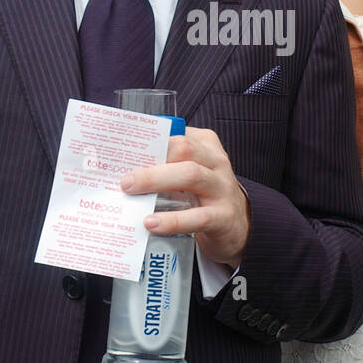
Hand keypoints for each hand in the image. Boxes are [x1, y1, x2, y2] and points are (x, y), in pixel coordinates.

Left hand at [120, 128, 250, 268]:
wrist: (239, 226)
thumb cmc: (205, 195)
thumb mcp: (191, 172)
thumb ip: (166, 165)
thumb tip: (125, 167)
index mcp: (206, 146)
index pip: (176, 135)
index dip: (149, 141)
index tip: (123, 150)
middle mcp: (216, 163)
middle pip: (184, 149)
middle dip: (151, 161)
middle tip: (124, 178)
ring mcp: (222, 189)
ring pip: (191, 175)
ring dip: (156, 181)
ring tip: (131, 191)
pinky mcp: (223, 217)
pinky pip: (197, 217)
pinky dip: (172, 220)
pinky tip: (152, 223)